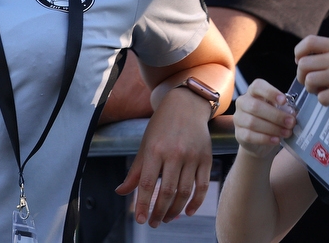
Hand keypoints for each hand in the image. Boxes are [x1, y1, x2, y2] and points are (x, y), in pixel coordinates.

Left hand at [117, 88, 211, 227]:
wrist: (185, 106)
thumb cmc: (160, 127)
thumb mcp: (144, 145)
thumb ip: (135, 171)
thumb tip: (121, 192)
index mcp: (154, 150)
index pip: (147, 183)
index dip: (143, 204)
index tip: (140, 220)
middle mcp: (174, 154)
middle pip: (167, 191)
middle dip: (159, 211)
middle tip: (153, 222)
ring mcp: (192, 157)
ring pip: (185, 192)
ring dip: (176, 210)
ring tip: (166, 218)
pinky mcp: (206, 159)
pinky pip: (202, 186)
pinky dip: (196, 202)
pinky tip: (188, 212)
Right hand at [233, 79, 295, 158]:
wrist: (259, 139)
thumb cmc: (271, 120)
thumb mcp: (278, 110)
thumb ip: (285, 109)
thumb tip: (292, 114)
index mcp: (253, 93)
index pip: (257, 86)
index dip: (270, 92)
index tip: (283, 100)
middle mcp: (242, 103)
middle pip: (255, 106)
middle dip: (276, 115)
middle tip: (291, 122)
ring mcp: (238, 118)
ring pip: (252, 122)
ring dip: (273, 128)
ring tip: (286, 133)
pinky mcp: (238, 133)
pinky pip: (250, 136)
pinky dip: (265, 138)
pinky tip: (276, 140)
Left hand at [295, 35, 328, 104]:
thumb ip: (327, 53)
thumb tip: (300, 62)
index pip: (310, 42)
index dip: (299, 51)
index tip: (300, 60)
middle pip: (304, 64)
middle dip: (302, 75)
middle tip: (308, 80)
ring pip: (310, 81)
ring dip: (311, 88)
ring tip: (318, 89)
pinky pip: (323, 97)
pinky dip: (323, 100)